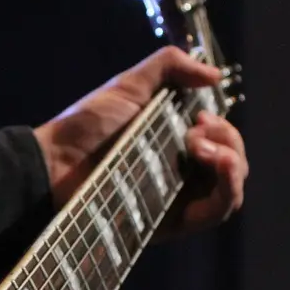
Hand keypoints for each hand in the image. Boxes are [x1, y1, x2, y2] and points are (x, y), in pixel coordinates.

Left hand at [33, 45, 248, 233]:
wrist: (55, 165)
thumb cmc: (87, 126)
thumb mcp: (130, 84)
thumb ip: (169, 66)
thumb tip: (216, 76)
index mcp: (176, 142)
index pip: (223, 142)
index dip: (224, 128)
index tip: (200, 115)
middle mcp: (182, 173)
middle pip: (234, 165)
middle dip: (229, 141)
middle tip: (196, 132)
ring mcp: (178, 200)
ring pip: (230, 192)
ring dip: (233, 165)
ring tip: (204, 149)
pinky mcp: (171, 223)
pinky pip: (214, 214)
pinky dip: (226, 190)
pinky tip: (214, 166)